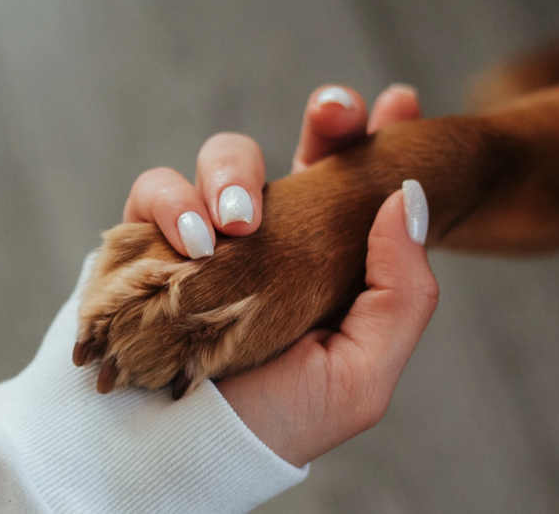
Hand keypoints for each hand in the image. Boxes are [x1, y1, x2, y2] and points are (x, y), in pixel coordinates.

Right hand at [122, 84, 436, 466]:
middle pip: (300, 150)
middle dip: (325, 120)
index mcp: (325, 262)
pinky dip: (170, 203)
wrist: (177, 455)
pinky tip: (191, 241)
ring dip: (232, 172)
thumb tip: (408, 198)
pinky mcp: (151, 240)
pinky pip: (155, 189)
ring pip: (224, 157)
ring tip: (234, 224)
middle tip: (335, 112)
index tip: (400, 102)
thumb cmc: (271, 422)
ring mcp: (210, 235)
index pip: (357, 188)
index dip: (377, 139)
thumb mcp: (359, 375)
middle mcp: (270, 240)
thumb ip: (400, 294)